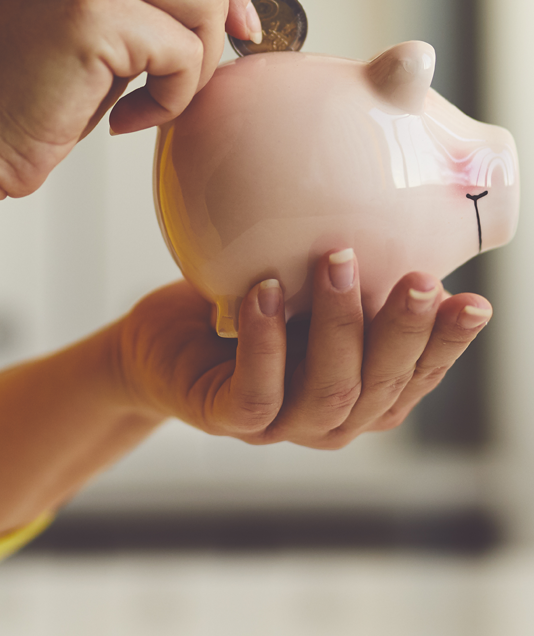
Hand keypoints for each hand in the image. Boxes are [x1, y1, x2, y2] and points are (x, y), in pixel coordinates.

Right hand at [0, 0, 264, 202]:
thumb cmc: (11, 98)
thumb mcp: (86, 24)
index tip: (232, 25)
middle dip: (218, 16)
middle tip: (197, 75)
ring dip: (194, 62)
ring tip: (151, 100)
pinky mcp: (89, 14)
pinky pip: (183, 50)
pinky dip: (172, 98)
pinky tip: (126, 121)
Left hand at [113, 250, 492, 448]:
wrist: (161, 343)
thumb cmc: (244, 309)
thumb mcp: (305, 289)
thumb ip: (351, 278)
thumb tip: (402, 209)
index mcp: (363, 394)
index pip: (416, 376)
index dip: (447, 345)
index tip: (475, 302)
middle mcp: (330, 419)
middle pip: (380, 387)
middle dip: (404, 331)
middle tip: (419, 277)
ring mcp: (280, 425)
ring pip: (328, 391)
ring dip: (339, 326)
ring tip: (336, 262)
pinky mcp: (228, 419)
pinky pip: (256, 390)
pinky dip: (265, 340)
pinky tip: (265, 292)